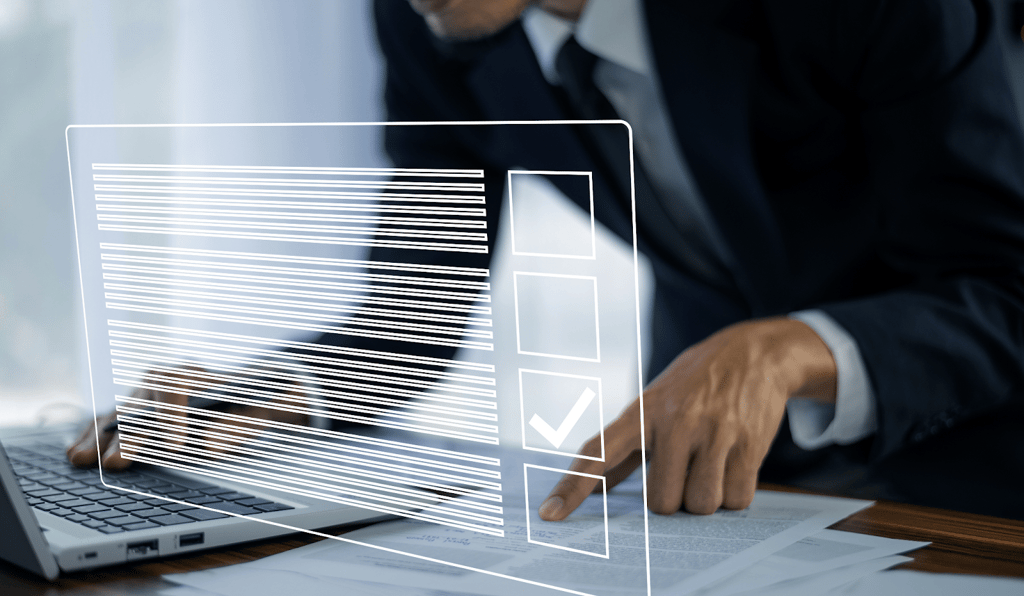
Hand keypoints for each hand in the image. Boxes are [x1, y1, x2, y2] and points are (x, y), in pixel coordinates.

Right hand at [66, 364, 308, 469]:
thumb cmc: (257, 400)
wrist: (254, 391)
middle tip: (119, 461)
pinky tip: (77, 453)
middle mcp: (165, 381)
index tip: (173, 442)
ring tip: (82, 460)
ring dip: (101, 439)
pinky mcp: (135, 414)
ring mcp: (146, 397)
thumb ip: (238, 425)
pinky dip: (94, 438)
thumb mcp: (261, 408)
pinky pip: (110, 424)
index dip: (171, 415)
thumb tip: (207, 444)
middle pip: (140, 404)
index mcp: (196, 373)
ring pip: (119, 414)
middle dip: (129, 434)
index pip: (176, 387)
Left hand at [538, 317, 836, 518]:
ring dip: (705, 499)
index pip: (598, 453)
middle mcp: (674, 421)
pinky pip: (736, 500)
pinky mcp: (748, 443)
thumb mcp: (653, 406)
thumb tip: (594, 492)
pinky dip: (734, 494)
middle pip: (660, 503)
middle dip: (673, 498)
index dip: (572, 486)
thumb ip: (624, 452)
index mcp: (641, 412)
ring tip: (710, 465)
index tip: (549, 515)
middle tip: (684, 469)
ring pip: (700, 506)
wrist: (754, 354)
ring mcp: (713, 432)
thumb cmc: (693, 388)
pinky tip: (733, 464)